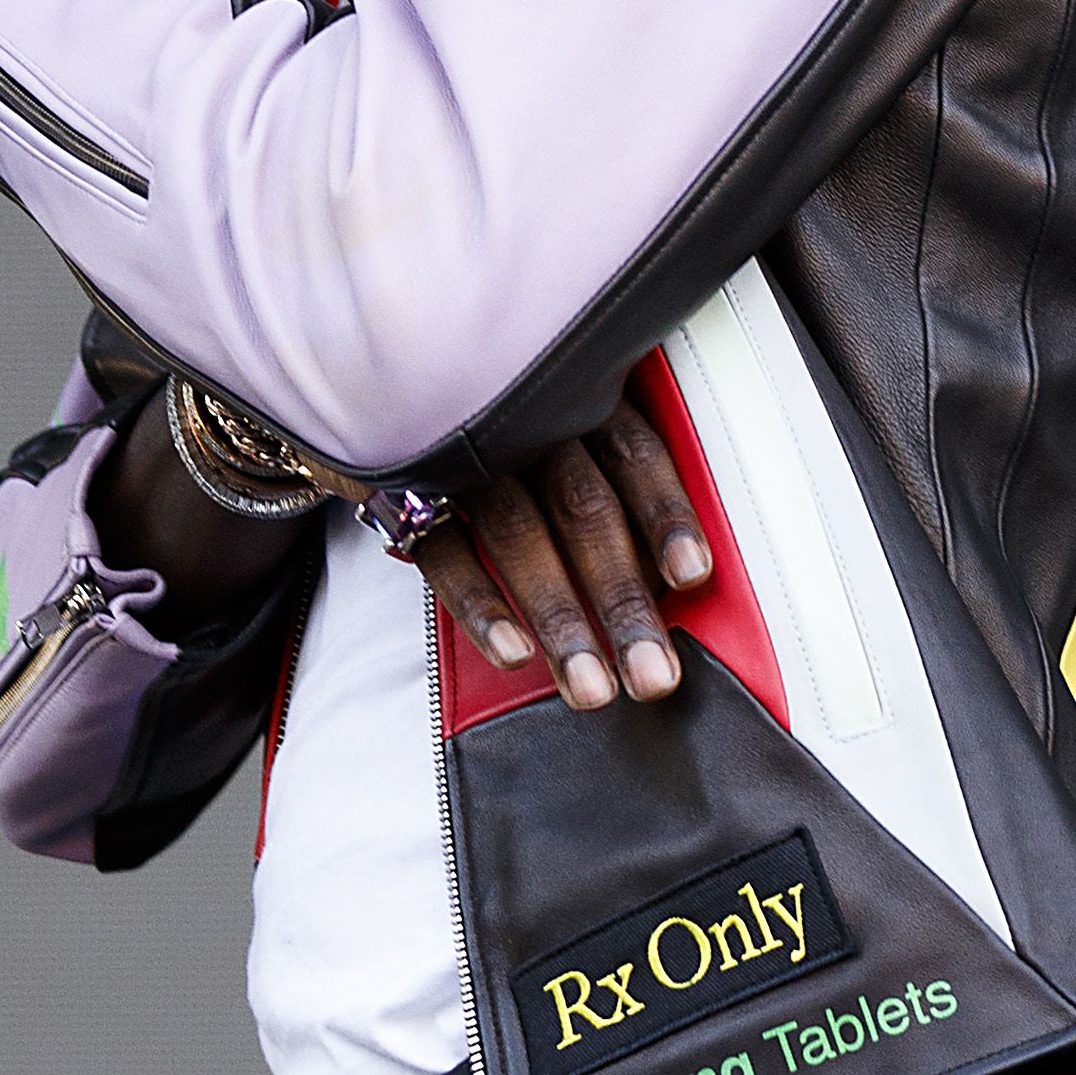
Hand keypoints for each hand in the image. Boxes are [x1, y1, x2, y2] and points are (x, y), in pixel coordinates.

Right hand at [407, 400, 715, 709]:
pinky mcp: (402, 484)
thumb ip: (607, 486)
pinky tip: (512, 652)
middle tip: (651, 677)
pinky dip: (479, 603)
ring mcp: (461, 452)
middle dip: (620, 597)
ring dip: (558, 614)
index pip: (632, 453)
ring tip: (589, 688)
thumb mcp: (558, 430)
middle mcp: (523, 421)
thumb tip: (666, 584)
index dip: (664, 513)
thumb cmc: (499, 432)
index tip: (692, 576)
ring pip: (518, 532)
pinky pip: (442, 548)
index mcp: (572, 399)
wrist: (383, 387)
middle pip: (583, 506)